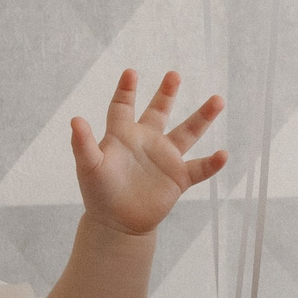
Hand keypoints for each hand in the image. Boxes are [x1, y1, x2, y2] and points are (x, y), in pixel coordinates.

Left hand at [68, 70, 226, 236]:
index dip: (126, 90)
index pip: (123, 107)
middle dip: (167, 93)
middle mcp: (146, 141)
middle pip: (159, 111)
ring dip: (203, 117)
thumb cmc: (99, 193)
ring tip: (218, 100)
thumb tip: (75, 120)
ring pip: (188, 133)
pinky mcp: (178, 178)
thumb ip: (83, 144)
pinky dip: (211, 163)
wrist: (117, 224)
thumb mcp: (89, 167)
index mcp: (122, 135)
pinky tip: (223, 154)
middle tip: (174, 75)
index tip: (131, 73)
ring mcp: (165, 158)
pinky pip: (199, 169)